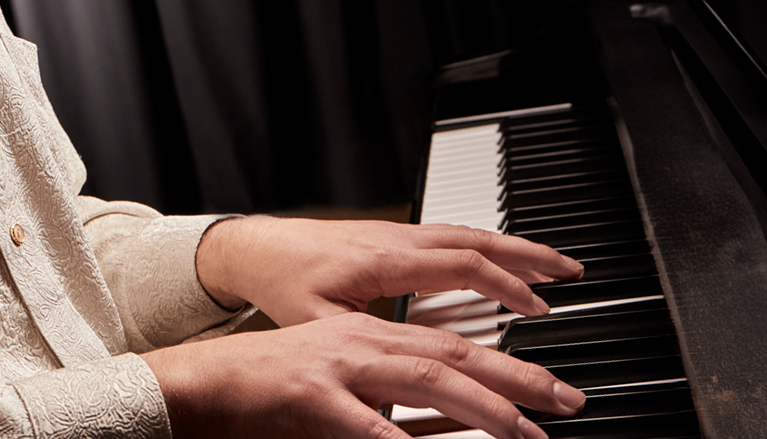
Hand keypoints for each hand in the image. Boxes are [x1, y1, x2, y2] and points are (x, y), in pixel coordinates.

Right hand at [144, 310, 585, 438]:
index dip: (509, 366)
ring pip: (424, 379)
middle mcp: (360, 342)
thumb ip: (390, 402)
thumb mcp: (338, 387)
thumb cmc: (265, 391)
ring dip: (482, 406)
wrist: (197, 381)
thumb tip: (447, 424)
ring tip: (525, 431)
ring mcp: (337, 366)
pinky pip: (368, 424)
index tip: (553, 390)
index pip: (453, 343)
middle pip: (453, 354)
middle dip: (518, 380)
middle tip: (569, 402)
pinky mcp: (311, 395)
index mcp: (368, 336)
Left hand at [196, 216, 583, 325]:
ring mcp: (398, 233)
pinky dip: (489, 247)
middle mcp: (397, 239)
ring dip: (515, 247)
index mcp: (383, 259)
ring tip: (558, 265)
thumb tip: (393, 400)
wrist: (254, 248)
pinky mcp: (395, 237)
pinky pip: (453, 235)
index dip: (503, 286)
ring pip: (469, 232)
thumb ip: (361, 350)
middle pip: (477, 240)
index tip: (538, 310)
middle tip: (573, 274)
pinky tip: (508, 262)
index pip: (459, 265)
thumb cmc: (281, 285)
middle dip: (528, 258)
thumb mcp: (315, 325)